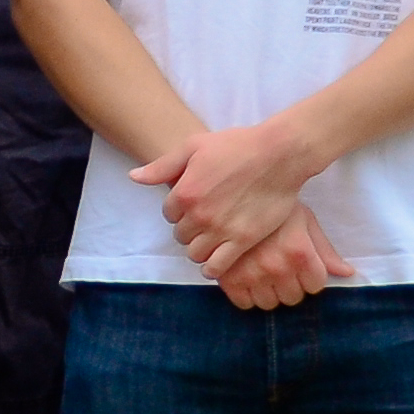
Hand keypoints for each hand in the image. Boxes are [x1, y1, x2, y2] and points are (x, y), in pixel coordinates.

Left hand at [149, 111, 329, 276]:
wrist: (278, 155)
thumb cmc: (237, 145)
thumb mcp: (194, 147)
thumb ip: (162, 166)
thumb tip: (134, 177)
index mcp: (184, 192)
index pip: (168, 214)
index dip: (179, 210)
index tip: (193, 204)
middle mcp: (199, 215)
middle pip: (181, 235)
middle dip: (189, 229)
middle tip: (204, 221)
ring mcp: (221, 230)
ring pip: (195, 254)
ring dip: (199, 249)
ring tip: (210, 239)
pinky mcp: (243, 241)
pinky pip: (217, 266)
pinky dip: (212, 267)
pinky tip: (216, 260)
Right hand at [212, 206, 350, 312]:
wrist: (233, 192)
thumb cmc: (274, 204)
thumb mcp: (304, 220)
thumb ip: (325, 250)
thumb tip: (347, 273)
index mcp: (299, 252)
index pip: (316, 285)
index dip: (311, 276)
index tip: (302, 265)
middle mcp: (277, 267)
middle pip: (293, 297)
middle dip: (290, 285)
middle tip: (281, 267)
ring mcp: (250, 275)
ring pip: (269, 303)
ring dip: (269, 292)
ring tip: (263, 273)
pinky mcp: (228, 278)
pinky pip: (244, 303)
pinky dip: (247, 295)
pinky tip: (247, 278)